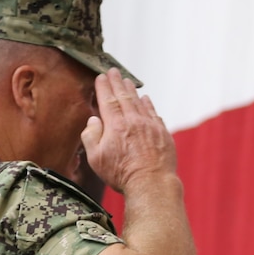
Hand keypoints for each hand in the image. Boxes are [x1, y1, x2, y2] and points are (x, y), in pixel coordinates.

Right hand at [80, 69, 177, 193]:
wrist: (151, 183)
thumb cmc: (121, 174)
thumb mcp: (96, 159)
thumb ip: (91, 136)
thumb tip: (94, 120)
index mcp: (115, 125)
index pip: (107, 100)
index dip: (103, 87)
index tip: (101, 77)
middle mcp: (133, 121)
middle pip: (123, 97)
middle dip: (117, 82)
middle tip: (113, 71)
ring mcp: (150, 126)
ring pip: (139, 102)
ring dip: (132, 91)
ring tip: (127, 81)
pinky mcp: (162, 134)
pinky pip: (154, 113)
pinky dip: (149, 104)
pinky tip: (146, 99)